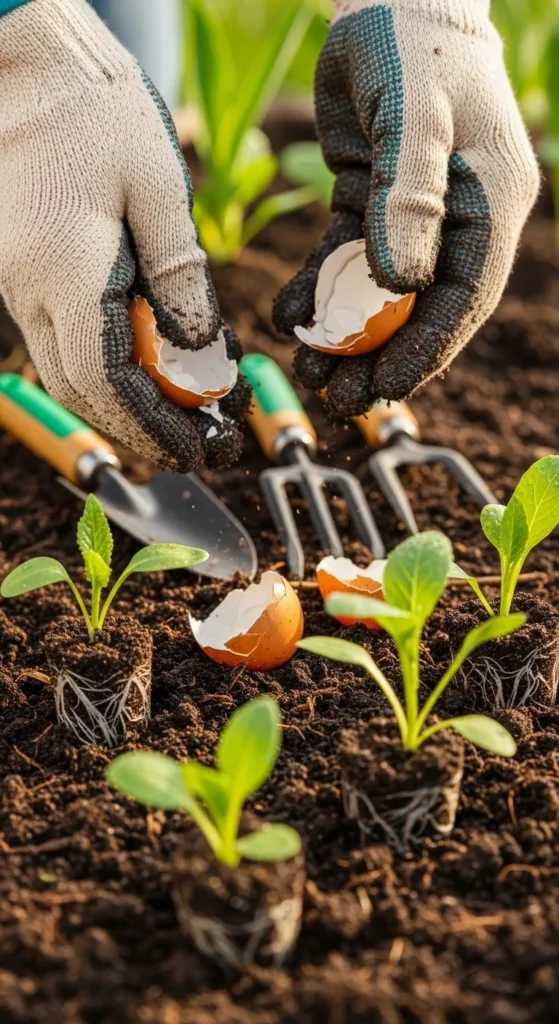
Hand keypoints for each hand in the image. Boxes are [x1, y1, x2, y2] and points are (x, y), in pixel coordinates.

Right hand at [0, 0, 249, 470]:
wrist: (24, 60)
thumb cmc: (95, 110)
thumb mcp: (158, 187)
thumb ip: (181, 276)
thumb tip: (201, 350)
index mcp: (64, 276)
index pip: (106, 385)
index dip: (153, 427)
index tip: (197, 450)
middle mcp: (29, 292)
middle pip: (81, 394)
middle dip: (140, 432)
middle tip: (196, 450)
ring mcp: (18, 284)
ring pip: (68, 373)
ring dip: (122, 408)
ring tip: (179, 423)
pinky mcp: (23, 273)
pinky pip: (62, 341)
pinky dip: (106, 371)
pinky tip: (147, 372)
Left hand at [274, 0, 539, 416]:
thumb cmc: (412, 39)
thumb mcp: (416, 112)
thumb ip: (410, 196)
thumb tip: (398, 284)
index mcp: (492, 205)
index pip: (464, 298)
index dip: (426, 351)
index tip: (384, 392)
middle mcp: (458, 220)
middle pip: (423, 309)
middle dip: (382, 359)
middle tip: (339, 400)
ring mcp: (416, 216)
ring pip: (381, 296)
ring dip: (347, 339)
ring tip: (311, 373)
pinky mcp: (371, 206)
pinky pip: (345, 264)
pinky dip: (320, 294)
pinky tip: (292, 320)